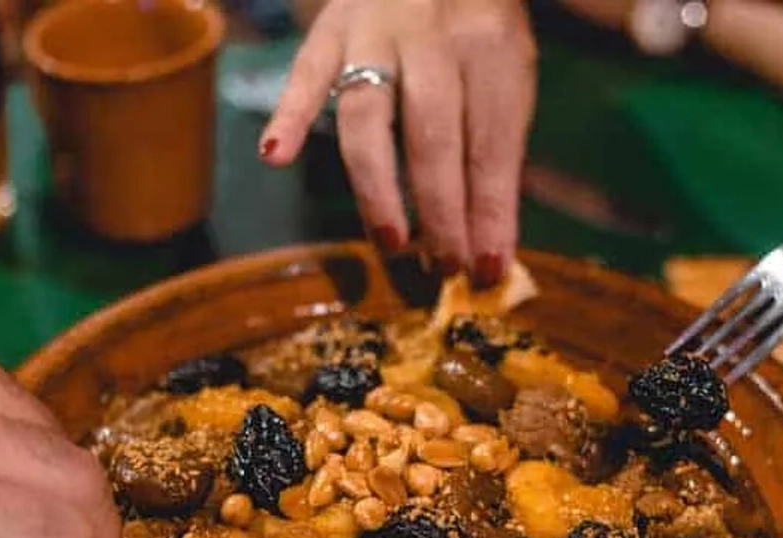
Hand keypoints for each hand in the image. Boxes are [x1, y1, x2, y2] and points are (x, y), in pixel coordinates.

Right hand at [260, 0, 536, 286]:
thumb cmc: (474, 24)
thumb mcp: (507, 69)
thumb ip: (499, 145)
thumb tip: (491, 242)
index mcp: (490, 45)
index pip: (492, 141)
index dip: (491, 211)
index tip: (489, 269)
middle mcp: (431, 36)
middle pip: (432, 137)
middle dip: (441, 213)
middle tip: (444, 267)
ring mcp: (374, 31)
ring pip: (368, 118)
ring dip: (378, 188)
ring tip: (393, 241)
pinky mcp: (328, 29)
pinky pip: (305, 73)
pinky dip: (288, 114)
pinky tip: (275, 155)